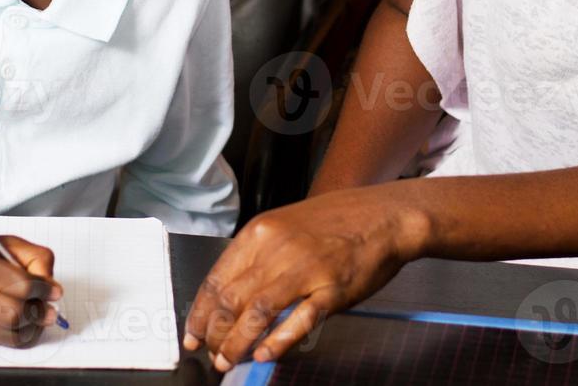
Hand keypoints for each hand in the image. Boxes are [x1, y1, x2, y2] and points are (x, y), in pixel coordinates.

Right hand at [0, 234, 63, 346]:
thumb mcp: (5, 243)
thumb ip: (35, 259)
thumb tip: (52, 289)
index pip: (21, 286)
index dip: (44, 289)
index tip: (54, 290)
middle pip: (16, 314)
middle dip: (38, 310)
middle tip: (47, 305)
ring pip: (11, 333)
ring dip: (33, 325)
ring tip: (37, 314)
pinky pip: (3, 342)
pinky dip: (21, 334)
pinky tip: (25, 323)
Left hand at [183, 184, 429, 370]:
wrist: (384, 215)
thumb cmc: (337, 221)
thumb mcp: (286, 225)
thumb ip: (259, 255)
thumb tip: (231, 294)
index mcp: (261, 232)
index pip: (216, 279)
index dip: (200, 314)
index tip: (193, 334)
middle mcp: (277, 248)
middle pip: (231, 300)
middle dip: (215, 334)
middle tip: (211, 354)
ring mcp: (306, 269)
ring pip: (257, 313)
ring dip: (237, 344)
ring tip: (229, 361)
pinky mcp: (332, 289)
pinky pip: (299, 320)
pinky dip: (277, 341)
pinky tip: (264, 354)